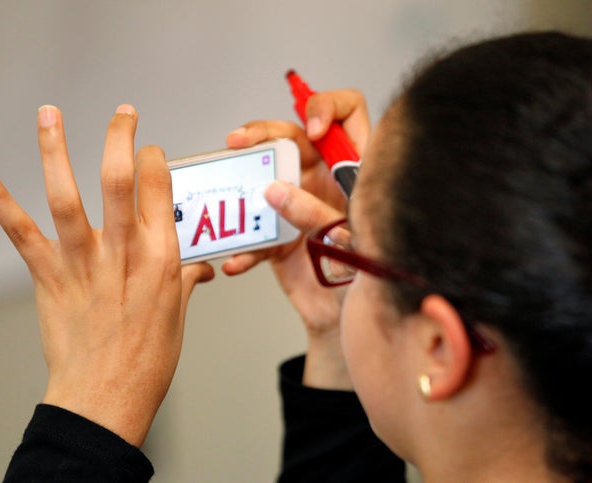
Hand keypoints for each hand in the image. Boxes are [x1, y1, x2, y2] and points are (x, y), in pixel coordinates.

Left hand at [0, 105, 212, 445]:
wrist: (107, 397)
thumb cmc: (148, 360)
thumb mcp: (178, 314)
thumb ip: (185, 280)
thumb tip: (200, 269)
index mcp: (162, 257)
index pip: (159, 189)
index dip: (154, 161)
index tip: (149, 151)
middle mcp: (124, 253)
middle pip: (119, 180)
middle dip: (120, 137)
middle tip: (122, 113)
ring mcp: (83, 263)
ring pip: (67, 196)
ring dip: (55, 151)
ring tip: (49, 114)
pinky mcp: (49, 278)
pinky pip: (21, 233)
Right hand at [223, 90, 369, 388]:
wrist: (345, 318)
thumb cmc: (366, 275)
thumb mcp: (352, 239)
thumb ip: (318, 213)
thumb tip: (276, 191)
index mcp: (352, 169)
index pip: (347, 112)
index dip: (329, 108)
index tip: (314, 131)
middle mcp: (323, 179)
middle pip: (292, 135)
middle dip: (264, 131)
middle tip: (240, 141)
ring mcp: (296, 205)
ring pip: (264, 175)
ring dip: (240, 179)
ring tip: (225, 185)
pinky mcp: (276, 234)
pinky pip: (252, 233)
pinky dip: (242, 248)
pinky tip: (237, 262)